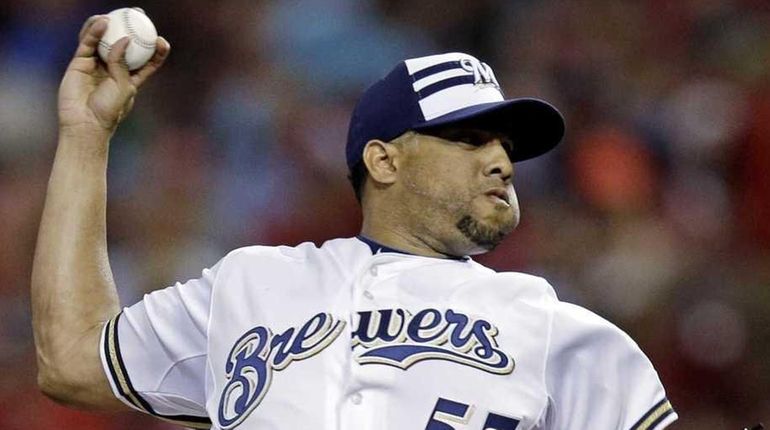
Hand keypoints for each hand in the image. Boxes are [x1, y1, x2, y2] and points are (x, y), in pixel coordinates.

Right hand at [58, 15, 169, 136]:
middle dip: (131, 29)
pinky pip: (88, 43)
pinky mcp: (80, 63)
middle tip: (138, 15)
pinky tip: (101, 22)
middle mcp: (114, 69)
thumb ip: (123, 63)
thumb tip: (124, 40)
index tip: (162, 41)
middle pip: (124, 45)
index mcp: (131, 79)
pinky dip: (94, 31)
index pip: (146, 62)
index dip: (156, 51)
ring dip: (109, 26)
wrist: (85, 123)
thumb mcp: (123, 86)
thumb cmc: (109, 110)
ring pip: (103, 40)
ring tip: (115, 15)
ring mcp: (96, 65)